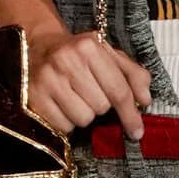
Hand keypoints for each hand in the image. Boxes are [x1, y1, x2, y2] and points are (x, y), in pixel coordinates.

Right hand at [23, 25, 151, 143]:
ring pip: (83, 118)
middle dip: (100, 106)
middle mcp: (66, 60)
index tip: (137, 131)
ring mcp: (47, 79)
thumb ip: (133, 74)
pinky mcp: (33, 97)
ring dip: (83, 114)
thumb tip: (145, 99)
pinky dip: (67, 121)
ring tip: (74, 98)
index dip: (131, 114)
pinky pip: (64, 126)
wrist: (38, 47)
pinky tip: (61, 105)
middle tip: (89, 93)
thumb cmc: (79, 55)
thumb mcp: (108, 55)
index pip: (119, 90)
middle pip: (101, 107)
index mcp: (89, 46)